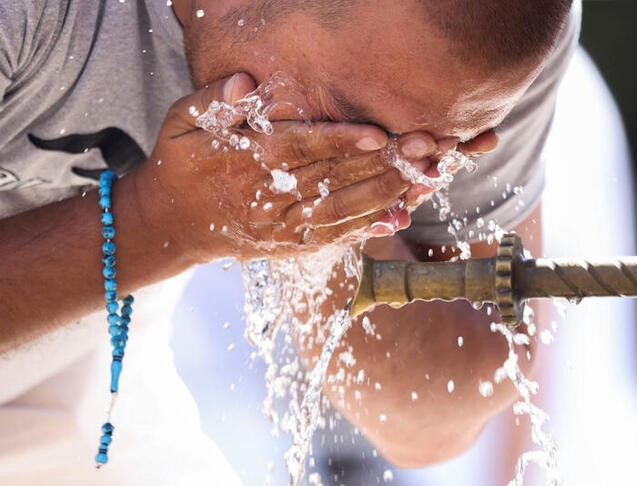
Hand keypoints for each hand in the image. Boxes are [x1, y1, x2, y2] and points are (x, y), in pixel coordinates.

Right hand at [133, 73, 440, 260]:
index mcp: (244, 161)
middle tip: (421, 149)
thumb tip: (246, 84)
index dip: (338, 141)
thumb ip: (213, 102)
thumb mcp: (181, 123)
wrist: (169, 224)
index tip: (376, 134)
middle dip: (379, 164)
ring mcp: (280, 226)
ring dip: (383, 194)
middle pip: (330, 179)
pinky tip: (397, 216)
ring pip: (338, 210)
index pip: (298, 147)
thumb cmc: (179, 165)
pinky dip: (365, 228)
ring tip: (421, 177)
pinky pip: (331, 238)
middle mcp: (267, 196)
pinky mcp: (288, 245)